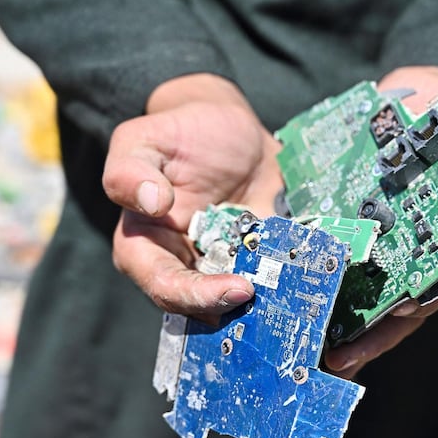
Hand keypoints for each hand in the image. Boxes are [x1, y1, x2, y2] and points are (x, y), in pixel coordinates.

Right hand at [102, 74, 282, 316]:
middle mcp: (182, 266)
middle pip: (200, 307)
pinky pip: (272, 282)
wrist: (229, 130)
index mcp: (145, 246)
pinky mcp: (257, 263)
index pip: (163, 285)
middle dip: (232, 307)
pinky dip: (288, 285)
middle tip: (263, 293)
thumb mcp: (141, 141)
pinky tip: (308, 276)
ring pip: (238, 304)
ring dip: (262, 306)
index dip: (196, 295)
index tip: (236, 288)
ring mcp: (223, 268)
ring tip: (289, 295)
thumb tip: (153, 202)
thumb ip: (129, 171)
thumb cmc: (177, 136)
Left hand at [324, 66, 437, 378]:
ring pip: (361, 302)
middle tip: (340, 359)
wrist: (391, 105)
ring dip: (339, 330)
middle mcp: (412, 249)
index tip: (402, 313)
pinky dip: (312, 297)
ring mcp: (375, 252)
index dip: (426, 298)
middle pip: (399, 304)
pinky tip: (287, 315)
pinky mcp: (340, 244)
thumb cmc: (433, 106)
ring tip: (309, 356)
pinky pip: (327, 278)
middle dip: (373, 334)